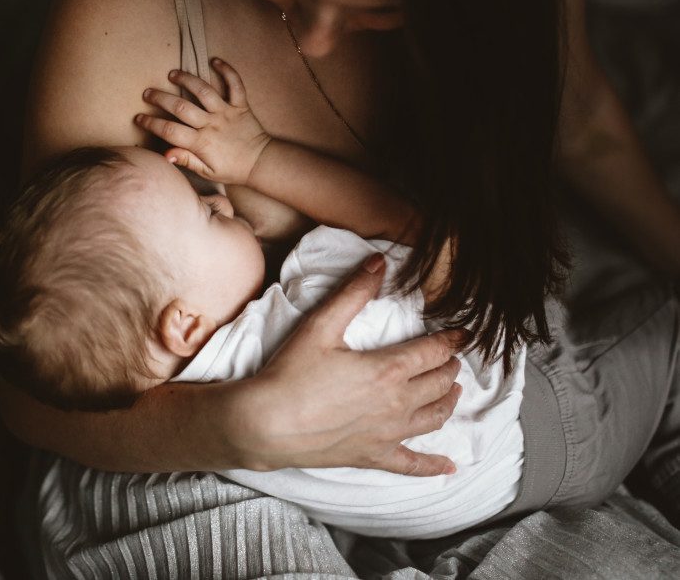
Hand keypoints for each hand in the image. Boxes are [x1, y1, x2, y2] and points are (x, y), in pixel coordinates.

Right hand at [134, 58, 271, 185]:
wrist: (261, 163)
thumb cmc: (232, 169)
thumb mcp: (207, 172)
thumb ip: (186, 160)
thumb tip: (165, 154)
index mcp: (201, 143)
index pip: (170, 131)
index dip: (152, 123)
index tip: (139, 117)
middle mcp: (211, 124)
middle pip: (181, 107)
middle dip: (161, 98)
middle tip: (147, 93)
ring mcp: (226, 112)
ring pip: (204, 91)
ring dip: (187, 79)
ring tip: (172, 74)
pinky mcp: (240, 105)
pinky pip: (235, 84)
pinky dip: (226, 70)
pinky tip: (215, 61)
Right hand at [227, 253, 464, 475]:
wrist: (266, 424)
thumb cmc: (290, 374)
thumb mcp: (320, 325)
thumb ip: (353, 292)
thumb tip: (379, 261)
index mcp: (388, 369)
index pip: (433, 351)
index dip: (451, 340)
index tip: (462, 334)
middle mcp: (397, 403)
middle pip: (438, 383)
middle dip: (450, 367)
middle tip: (452, 358)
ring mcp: (388, 434)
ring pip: (434, 418)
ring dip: (448, 402)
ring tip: (452, 391)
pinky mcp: (373, 456)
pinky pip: (413, 465)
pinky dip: (434, 466)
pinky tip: (449, 467)